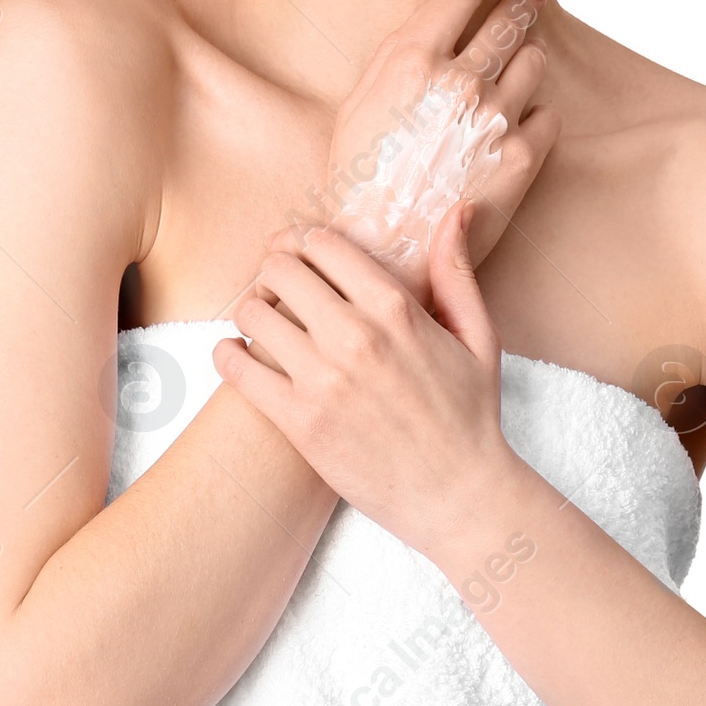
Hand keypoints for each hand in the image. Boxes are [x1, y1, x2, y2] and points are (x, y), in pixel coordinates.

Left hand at [214, 200, 522, 556]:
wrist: (459, 496)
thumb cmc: (471, 416)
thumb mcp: (478, 335)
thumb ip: (456, 269)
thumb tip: (458, 209)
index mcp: (395, 308)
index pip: (322, 244)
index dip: (302, 242)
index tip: (299, 253)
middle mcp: (355, 336)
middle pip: (279, 271)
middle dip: (273, 272)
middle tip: (277, 288)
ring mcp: (322, 380)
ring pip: (252, 313)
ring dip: (252, 311)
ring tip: (263, 324)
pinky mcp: (298, 422)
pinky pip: (236, 368)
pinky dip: (227, 355)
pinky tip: (239, 356)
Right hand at [296, 0, 560, 307]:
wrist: (380, 250)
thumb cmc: (358, 177)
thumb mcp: (362, 101)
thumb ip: (403, 54)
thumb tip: (434, 12)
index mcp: (412, 58)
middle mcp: (458, 80)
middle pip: (510, 18)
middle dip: (524, 1)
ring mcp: (495, 119)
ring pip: (533, 64)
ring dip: (525, 65)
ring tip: (506, 85)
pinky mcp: (522, 159)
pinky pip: (547, 116)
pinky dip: (534, 117)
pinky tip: (510, 134)